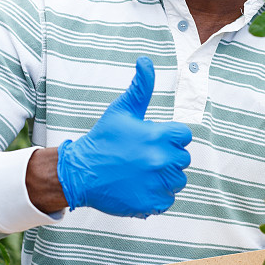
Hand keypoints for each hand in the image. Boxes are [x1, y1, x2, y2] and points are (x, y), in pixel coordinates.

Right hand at [57, 57, 191, 216]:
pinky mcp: (152, 203)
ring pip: (177, 180)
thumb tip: (146, 61)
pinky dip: (156, 196)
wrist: (81, 173)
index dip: (169, 136)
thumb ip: (140, 88)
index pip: (184, 136)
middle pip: (183, 158)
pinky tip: (139, 187)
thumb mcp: (121, 111)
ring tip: (140, 172)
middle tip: (143, 157)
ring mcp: (158, 183)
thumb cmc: (102, 140)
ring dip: (164, 177)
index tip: (153, 140)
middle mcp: (162, 160)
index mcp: (158, 136)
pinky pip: (168, 199)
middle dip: (167, 156)